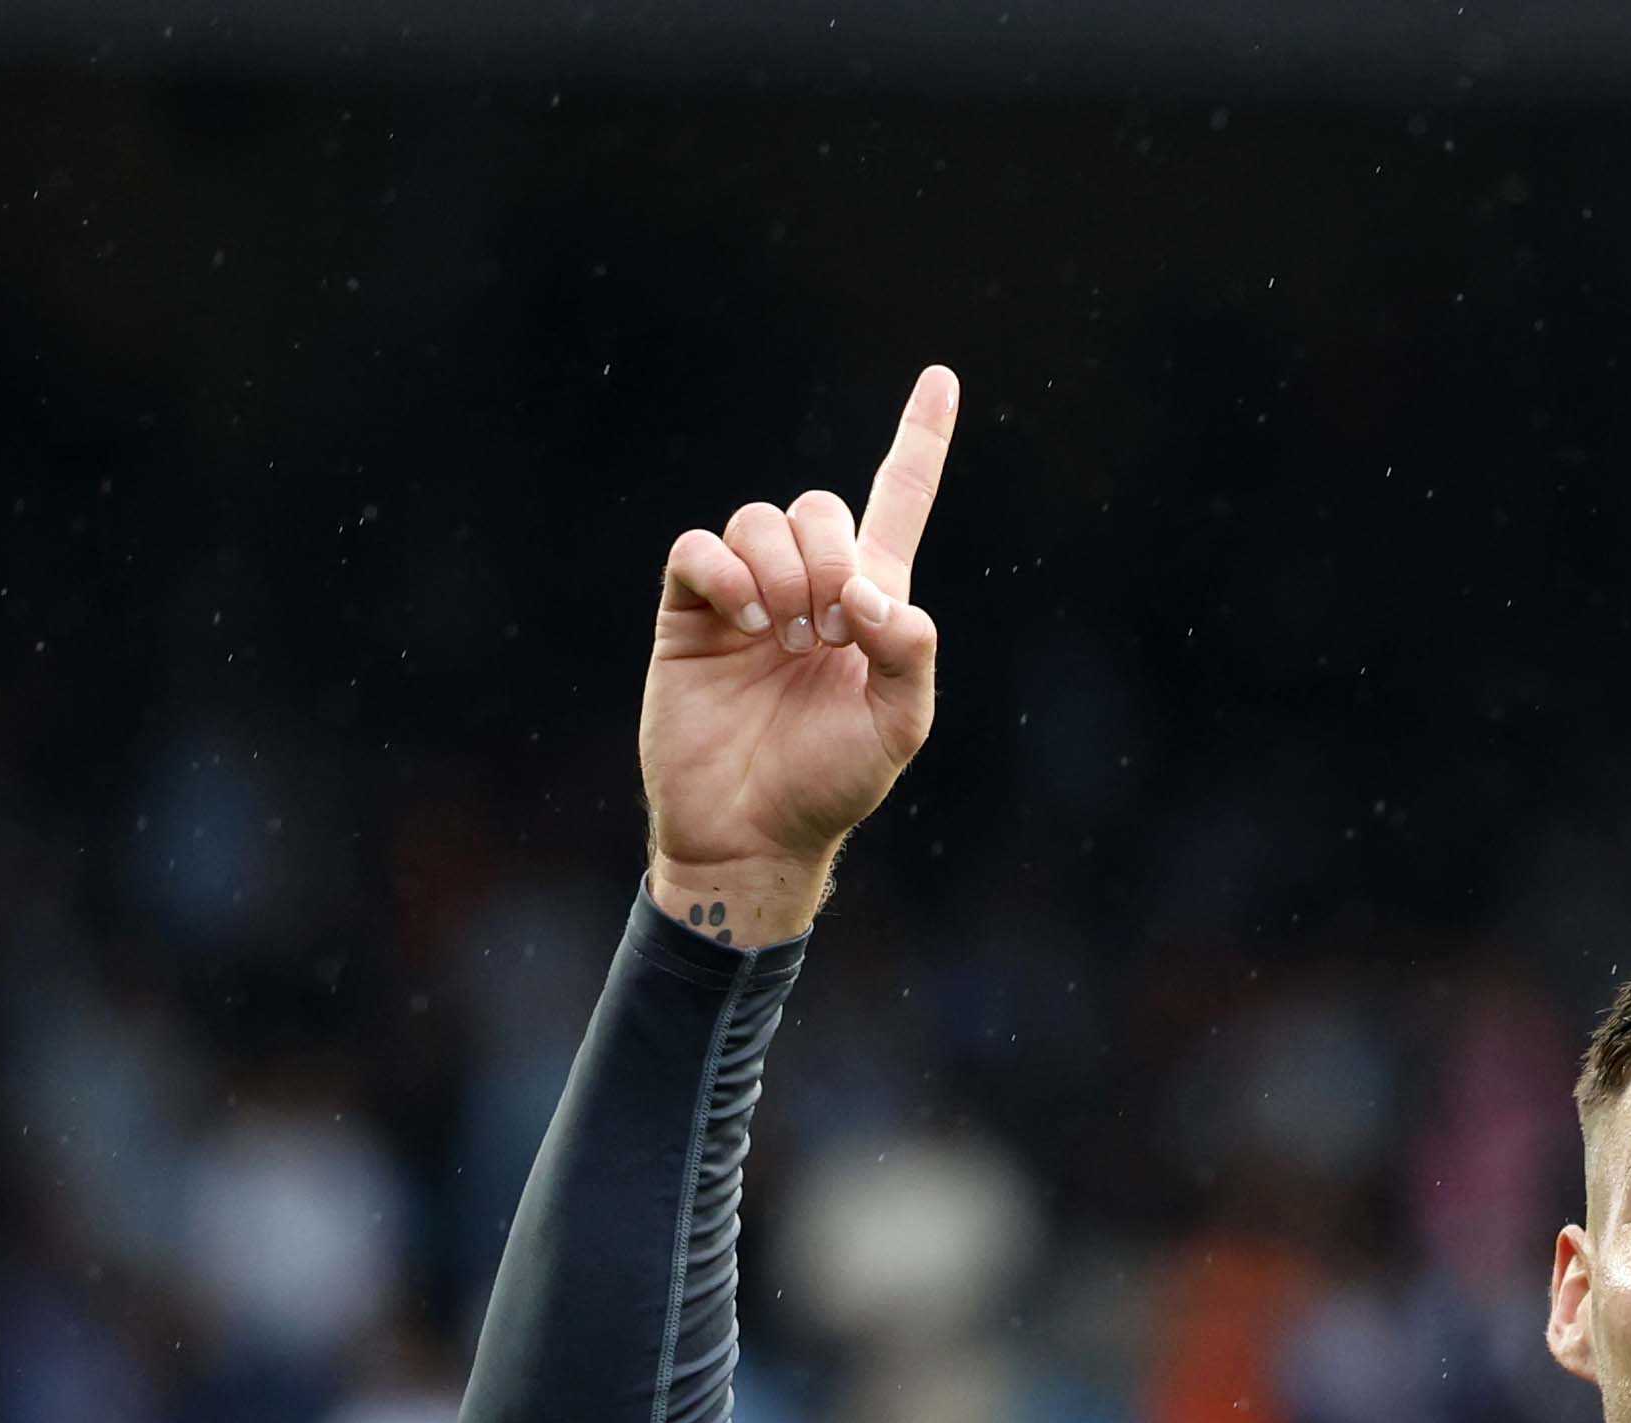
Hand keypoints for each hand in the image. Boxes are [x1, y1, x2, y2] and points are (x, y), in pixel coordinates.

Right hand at [641, 367, 960, 950]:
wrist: (749, 835)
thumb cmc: (828, 787)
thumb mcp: (898, 728)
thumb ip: (910, 652)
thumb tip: (872, 593)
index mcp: (869, 607)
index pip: (897, 503)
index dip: (918, 443)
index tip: (941, 380)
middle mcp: (807, 587)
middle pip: (822, 508)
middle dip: (832, 558)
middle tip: (826, 632)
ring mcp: (744, 595)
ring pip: (761, 519)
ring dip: (781, 570)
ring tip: (782, 638)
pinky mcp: (689, 610)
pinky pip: (699, 547)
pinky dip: (723, 570)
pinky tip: (742, 621)